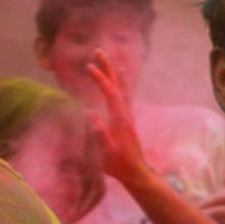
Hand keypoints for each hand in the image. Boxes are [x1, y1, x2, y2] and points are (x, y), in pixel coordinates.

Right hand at [85, 48, 151, 188]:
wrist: (135, 172)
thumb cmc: (118, 164)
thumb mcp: (105, 151)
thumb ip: (99, 133)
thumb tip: (89, 112)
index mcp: (120, 120)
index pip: (110, 94)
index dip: (100, 80)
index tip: (89, 67)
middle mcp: (126, 114)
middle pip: (117, 86)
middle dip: (108, 68)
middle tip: (98, 51)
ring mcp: (128, 116)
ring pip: (122, 89)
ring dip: (114, 73)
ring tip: (109, 58)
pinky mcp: (127, 119)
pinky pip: (125, 96)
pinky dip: (122, 84)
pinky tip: (122, 78)